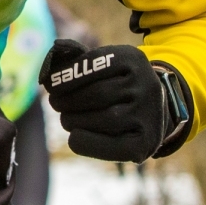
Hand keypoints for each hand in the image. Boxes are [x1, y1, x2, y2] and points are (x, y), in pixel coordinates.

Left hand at [39, 40, 191, 162]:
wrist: (154, 111)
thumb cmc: (118, 86)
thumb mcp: (106, 66)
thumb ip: (79, 60)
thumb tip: (50, 60)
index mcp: (134, 59)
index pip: (96, 62)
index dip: (68, 75)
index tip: (50, 85)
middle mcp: (146, 84)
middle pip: (97, 94)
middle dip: (68, 100)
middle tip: (55, 104)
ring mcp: (149, 115)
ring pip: (103, 118)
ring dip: (74, 121)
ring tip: (66, 119)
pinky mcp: (146, 142)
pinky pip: (111, 145)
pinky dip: (86, 142)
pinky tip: (74, 137)